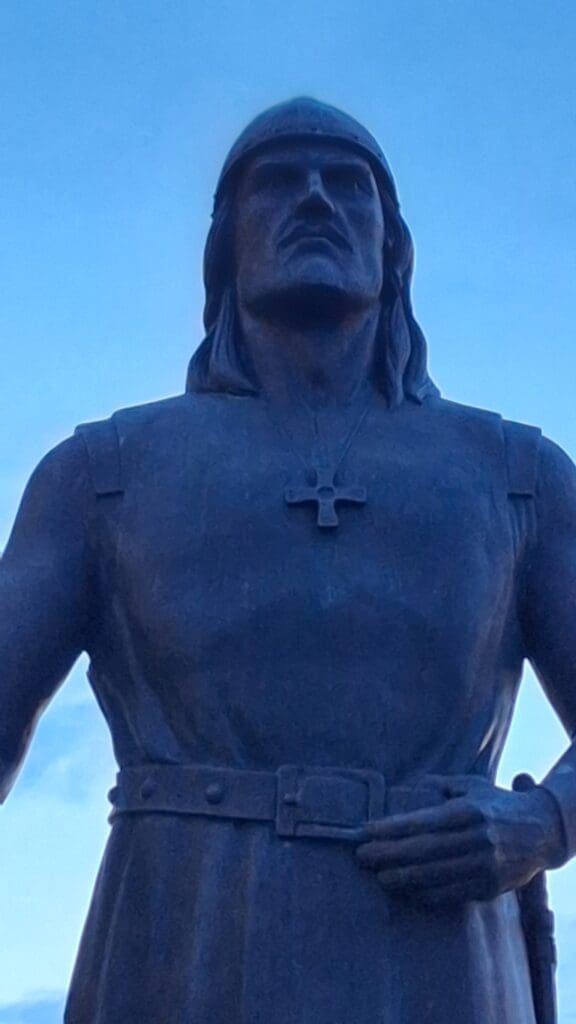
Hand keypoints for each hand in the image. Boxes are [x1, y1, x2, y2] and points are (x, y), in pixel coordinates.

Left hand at [355, 775, 564, 906]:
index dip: (391, 829)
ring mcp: (484, 866)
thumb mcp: (472, 786)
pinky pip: (451, 894)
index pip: (422, 822)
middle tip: (361, 857)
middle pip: (423, 851)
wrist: (542, 832)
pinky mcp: (489, 888)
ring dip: (402, 878)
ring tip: (378, 877)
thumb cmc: (497, 804)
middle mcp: (477, 839)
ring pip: (434, 876)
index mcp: (468, 811)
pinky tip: (406, 891)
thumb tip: (410, 784)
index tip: (366, 831)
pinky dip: (425, 894)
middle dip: (388, 854)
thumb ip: (440, 786)